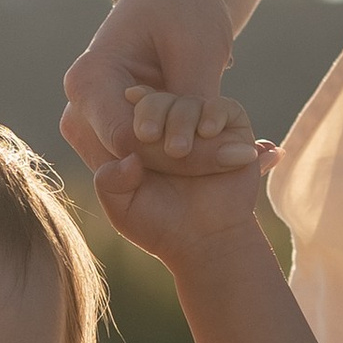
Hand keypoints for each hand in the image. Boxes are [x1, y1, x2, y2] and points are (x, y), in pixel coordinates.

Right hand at [61, 0, 245, 180]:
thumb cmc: (181, 7)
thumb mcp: (196, 47)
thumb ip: (192, 98)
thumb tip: (189, 149)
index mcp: (88, 81)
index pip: (128, 139)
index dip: (181, 155)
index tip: (236, 154)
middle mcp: (80, 110)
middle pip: (132, 160)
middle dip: (190, 164)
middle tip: (249, 156)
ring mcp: (92, 127)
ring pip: (141, 167)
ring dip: (190, 166)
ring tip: (242, 153)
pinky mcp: (112, 135)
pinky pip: (148, 161)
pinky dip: (186, 159)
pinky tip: (226, 149)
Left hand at [86, 96, 278, 269]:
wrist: (206, 242)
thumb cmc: (160, 225)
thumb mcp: (122, 207)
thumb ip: (109, 180)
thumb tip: (129, 156)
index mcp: (140, 140)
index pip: (127, 110)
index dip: (127, 111)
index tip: (129, 126)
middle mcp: (169, 128)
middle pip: (156, 99)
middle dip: (150, 111)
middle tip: (148, 135)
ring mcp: (200, 127)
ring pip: (186, 101)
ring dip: (180, 120)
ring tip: (179, 151)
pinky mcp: (232, 130)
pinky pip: (223, 107)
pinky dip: (214, 114)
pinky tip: (207, 131)